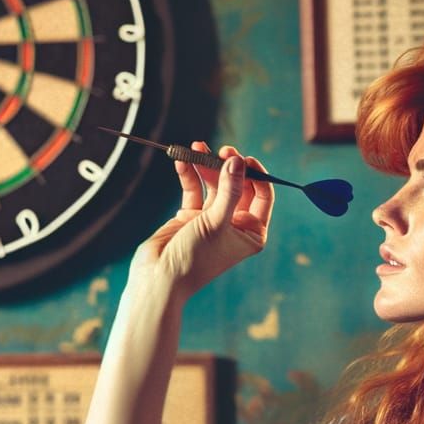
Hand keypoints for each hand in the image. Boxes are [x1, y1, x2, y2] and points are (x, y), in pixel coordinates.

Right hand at [129, 141, 273, 299]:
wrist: (160, 277)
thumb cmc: (195, 258)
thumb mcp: (216, 222)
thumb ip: (229, 191)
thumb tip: (238, 161)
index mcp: (252, 233)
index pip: (263, 197)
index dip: (256, 175)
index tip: (245, 158)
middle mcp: (235, 225)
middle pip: (238, 186)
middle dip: (229, 166)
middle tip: (222, 150)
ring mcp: (213, 219)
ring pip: (214, 184)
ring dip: (206, 165)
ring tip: (197, 146)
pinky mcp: (191, 215)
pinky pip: (194, 188)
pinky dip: (189, 174)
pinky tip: (182, 160)